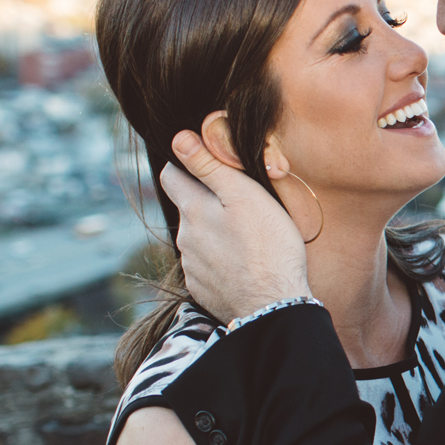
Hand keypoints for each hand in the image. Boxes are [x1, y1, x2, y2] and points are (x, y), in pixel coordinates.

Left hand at [158, 131, 311, 323]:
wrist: (273, 306)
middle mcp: (184, 238)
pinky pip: (206, 265)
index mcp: (192, 210)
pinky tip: (244, 264)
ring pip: (198, 238)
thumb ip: (210, 166)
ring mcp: (192, 267)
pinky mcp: (203, 289)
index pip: (171, 175)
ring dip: (215, 233)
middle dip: (206, 202)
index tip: (209, 166)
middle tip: (241, 205)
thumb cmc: (268, 247)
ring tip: (247, 239)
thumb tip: (178, 139)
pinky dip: (220, 260)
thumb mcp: (245, 196)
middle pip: (187, 208)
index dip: (187, 165)